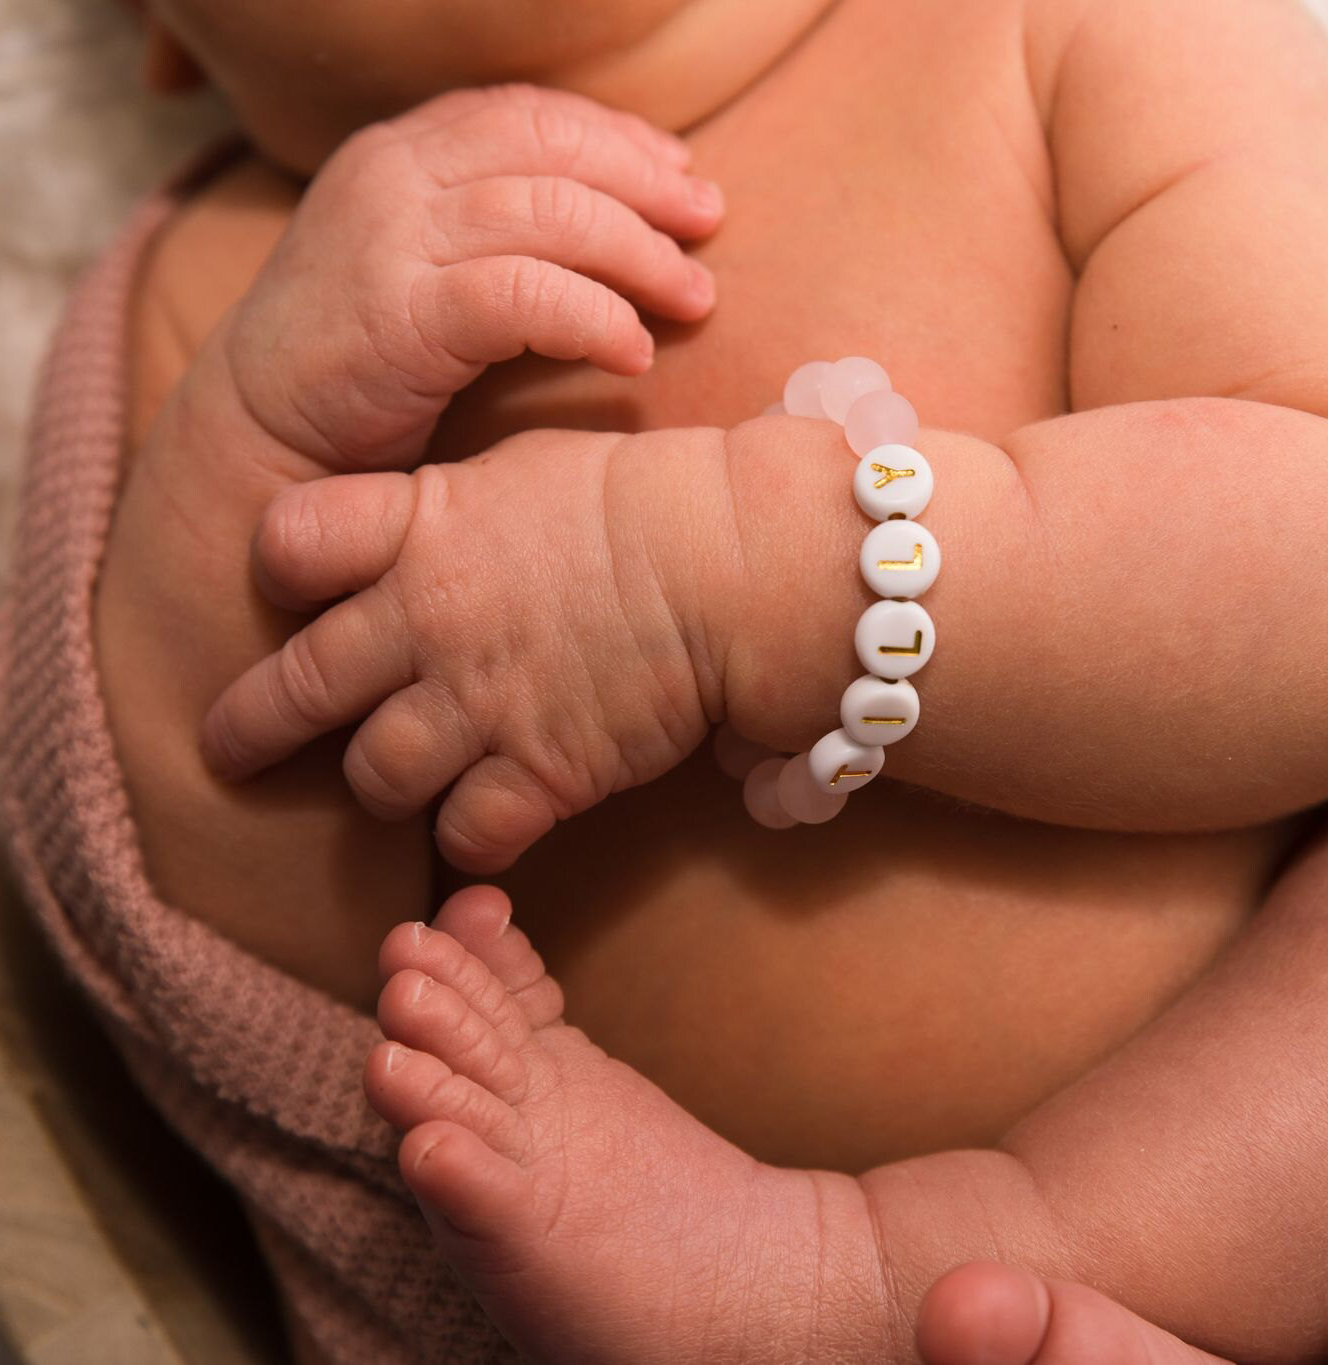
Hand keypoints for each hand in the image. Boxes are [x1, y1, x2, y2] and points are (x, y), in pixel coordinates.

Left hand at [200, 426, 729, 871]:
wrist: (733, 563)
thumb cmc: (641, 500)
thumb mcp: (521, 470)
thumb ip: (444, 509)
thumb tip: (412, 531)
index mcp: (420, 529)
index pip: (287, 545)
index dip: (279, 573)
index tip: (290, 595)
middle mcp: (428, 622)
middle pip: (297, 688)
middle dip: (247, 727)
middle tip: (226, 750)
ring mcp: (480, 703)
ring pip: (374, 779)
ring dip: (379, 784)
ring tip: (396, 781)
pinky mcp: (541, 772)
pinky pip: (468, 836)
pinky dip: (470, 838)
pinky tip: (485, 822)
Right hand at [217, 83, 722, 470]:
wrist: (260, 431)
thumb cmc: (361, 359)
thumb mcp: (421, 265)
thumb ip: (490, 228)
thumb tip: (607, 223)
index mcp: (404, 152)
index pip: (532, 114)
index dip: (620, 138)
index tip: (683, 180)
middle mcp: (396, 176)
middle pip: (554, 151)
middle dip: (647, 188)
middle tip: (708, 231)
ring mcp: (393, 239)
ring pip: (550, 214)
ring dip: (639, 256)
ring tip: (694, 299)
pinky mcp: (400, 313)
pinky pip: (525, 295)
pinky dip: (594, 318)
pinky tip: (633, 353)